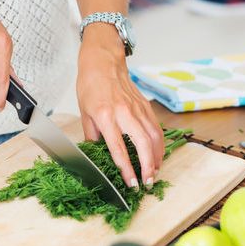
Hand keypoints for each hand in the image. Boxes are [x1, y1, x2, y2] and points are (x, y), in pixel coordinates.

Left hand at [77, 26, 163, 187]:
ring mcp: (138, 108)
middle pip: (142, 144)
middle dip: (147, 166)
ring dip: (156, 157)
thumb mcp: (85, 113)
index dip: (127, 169)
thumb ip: (92, 136)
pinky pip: (156, 128)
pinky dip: (159, 144)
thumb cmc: (91, 86)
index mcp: (106, 116)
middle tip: (148, 182)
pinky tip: (157, 155)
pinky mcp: (145, 106)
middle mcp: (124, 113)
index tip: (131, 183)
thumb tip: (96, 156)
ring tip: (154, 173)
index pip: (118, 148)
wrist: (103, 62)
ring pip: (154, 137)